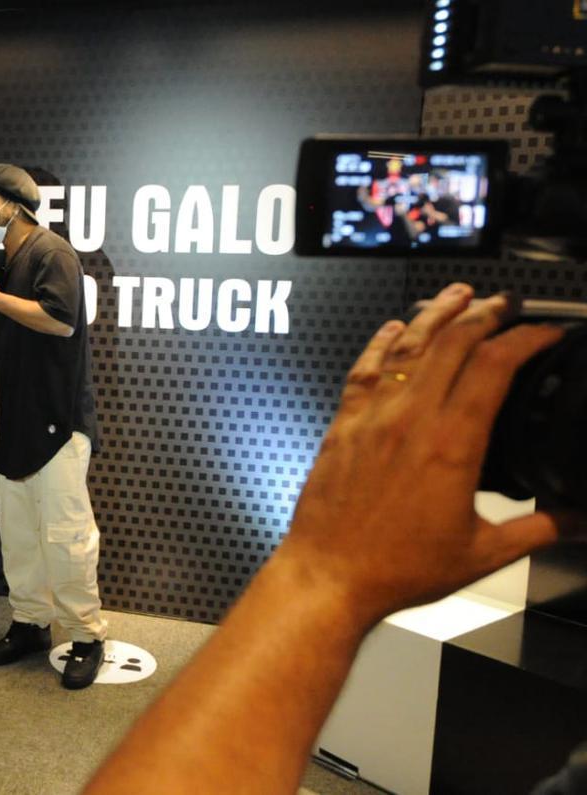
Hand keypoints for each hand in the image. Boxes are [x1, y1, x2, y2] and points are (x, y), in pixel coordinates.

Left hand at [276, 283, 576, 627]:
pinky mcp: (343, 425)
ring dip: (435, 315)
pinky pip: (364, 370)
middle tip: (505, 303)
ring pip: (405, 347)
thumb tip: (580, 520)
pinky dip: (381, 343)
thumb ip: (541, 529)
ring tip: (458, 295)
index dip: (525, 339)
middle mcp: (410, 419)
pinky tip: (394, 328)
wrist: (329, 575)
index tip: (546, 333)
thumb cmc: (397, 568)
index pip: (495, 366)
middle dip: (484, 314)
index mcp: (451, 444)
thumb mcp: (484, 553)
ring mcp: (372, 417)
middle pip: (451, 343)